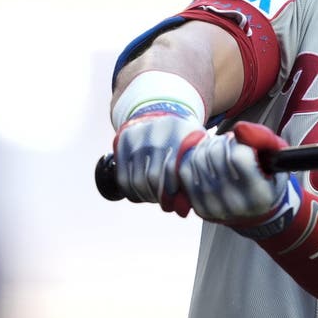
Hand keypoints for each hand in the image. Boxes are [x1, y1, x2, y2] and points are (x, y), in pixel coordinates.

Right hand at [112, 101, 206, 215]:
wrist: (161, 110)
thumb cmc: (183, 136)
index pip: (172, 169)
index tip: (177, 201)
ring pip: (136, 181)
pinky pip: (122, 177)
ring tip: (155, 198)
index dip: (174, 190)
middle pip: (153, 178)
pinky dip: (131, 192)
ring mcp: (136, 138)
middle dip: (160, 196)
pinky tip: (140, 196)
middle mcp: (155, 134)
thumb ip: (194, 169)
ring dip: (146, 196)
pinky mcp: (122, 142)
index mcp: (177, 133)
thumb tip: (185, 207)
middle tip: (166, 203)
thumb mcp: (195, 144)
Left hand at [178, 122, 302, 236]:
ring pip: (198, 161)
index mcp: (260, 195)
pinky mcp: (200, 208)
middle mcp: (237, 205)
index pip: (238, 156)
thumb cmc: (266, 176)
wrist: (257, 210)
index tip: (242, 145)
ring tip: (219, 152)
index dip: (238, 143)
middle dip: (222, 142)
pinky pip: (185, 172)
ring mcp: (215, 209)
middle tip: (229, 145)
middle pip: (215, 155)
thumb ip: (263, 138)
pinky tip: (206, 161)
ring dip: (207, 148)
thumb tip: (239, 128)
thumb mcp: (276, 155)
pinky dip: (194, 159)